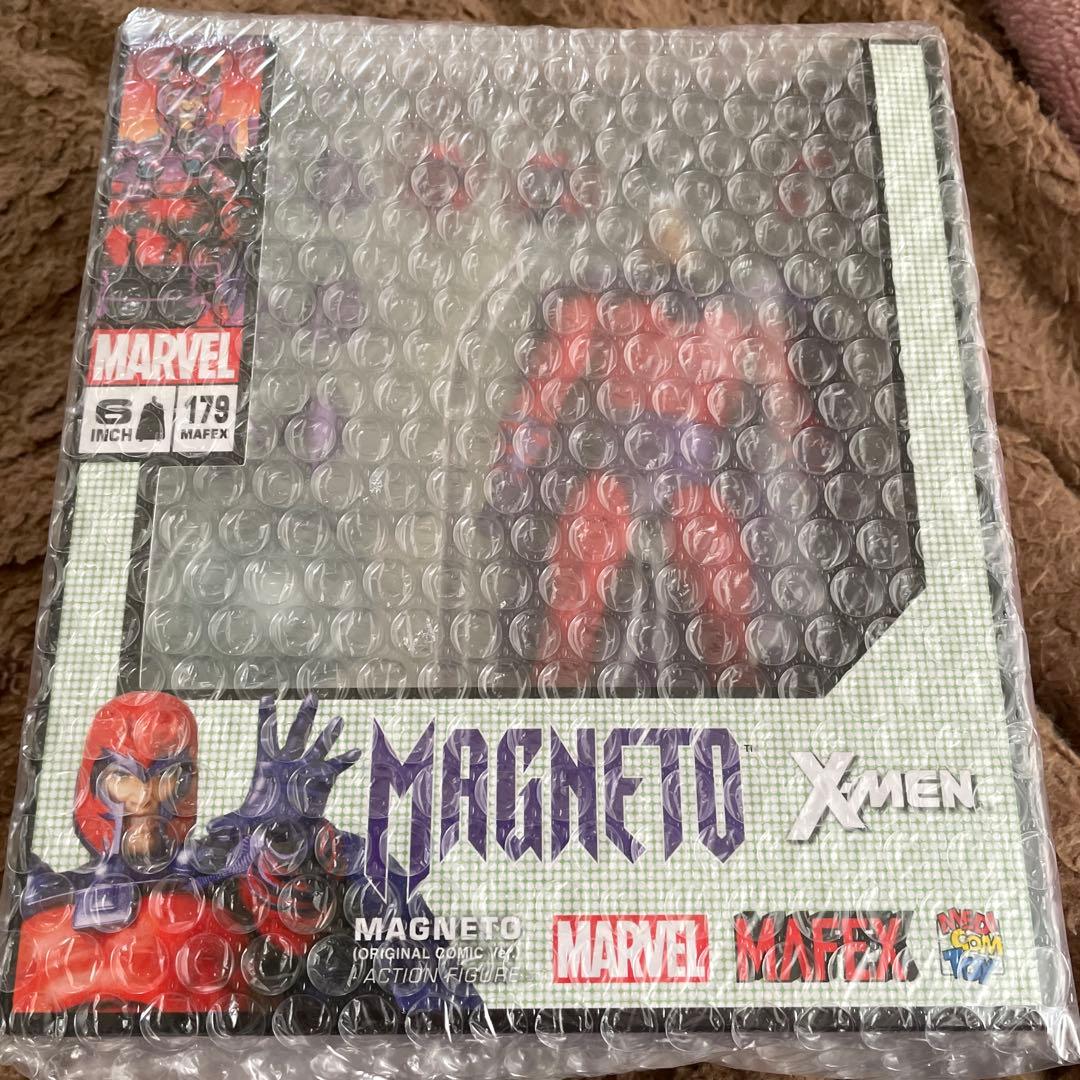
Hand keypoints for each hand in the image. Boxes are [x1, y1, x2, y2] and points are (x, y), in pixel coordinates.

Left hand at [210, 694, 360, 832]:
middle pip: (296, 734)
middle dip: (304, 716)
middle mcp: (288, 762)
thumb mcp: (243, 820)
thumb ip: (229, 822)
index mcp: (268, 765)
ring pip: (318, 747)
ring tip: (338, 719)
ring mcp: (306, 770)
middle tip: (312, 696)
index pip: (267, 736)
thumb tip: (209, 830)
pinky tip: (354, 752)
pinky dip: (345, 760)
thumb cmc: (261, 822)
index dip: (267, 717)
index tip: (267, 697)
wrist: (284, 834)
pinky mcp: (321, 781)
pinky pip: (334, 768)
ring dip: (328, 734)